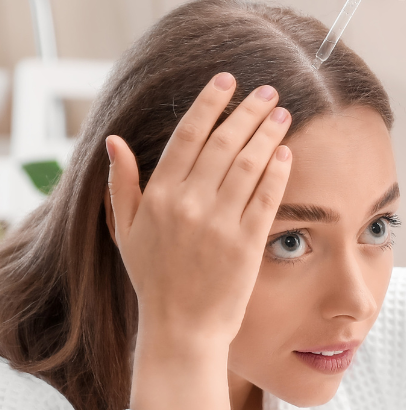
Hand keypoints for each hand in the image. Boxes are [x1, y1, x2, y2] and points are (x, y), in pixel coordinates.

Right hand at [106, 73, 292, 409]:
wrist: (182, 328)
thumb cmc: (155, 281)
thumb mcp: (128, 232)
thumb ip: (123, 185)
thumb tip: (115, 141)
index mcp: (159, 195)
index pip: (188, 135)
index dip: (210, 103)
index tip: (227, 81)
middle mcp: (189, 204)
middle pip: (224, 143)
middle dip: (248, 111)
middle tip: (268, 91)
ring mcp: (220, 224)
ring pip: (248, 165)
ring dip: (268, 134)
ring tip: (283, 113)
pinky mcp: (247, 244)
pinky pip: (266, 199)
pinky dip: (278, 172)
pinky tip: (287, 153)